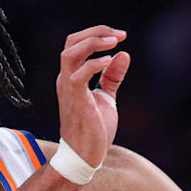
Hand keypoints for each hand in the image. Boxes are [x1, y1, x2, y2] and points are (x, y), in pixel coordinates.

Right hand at [55, 25, 131, 167]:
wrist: (84, 157)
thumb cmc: (93, 130)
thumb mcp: (106, 98)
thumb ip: (112, 77)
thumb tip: (124, 55)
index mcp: (71, 77)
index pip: (76, 43)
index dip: (97, 34)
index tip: (120, 36)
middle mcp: (66, 79)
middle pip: (71, 42)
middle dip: (95, 32)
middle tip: (118, 35)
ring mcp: (69, 90)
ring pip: (70, 54)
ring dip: (92, 43)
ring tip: (114, 42)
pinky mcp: (77, 102)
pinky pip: (78, 76)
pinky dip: (93, 64)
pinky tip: (110, 61)